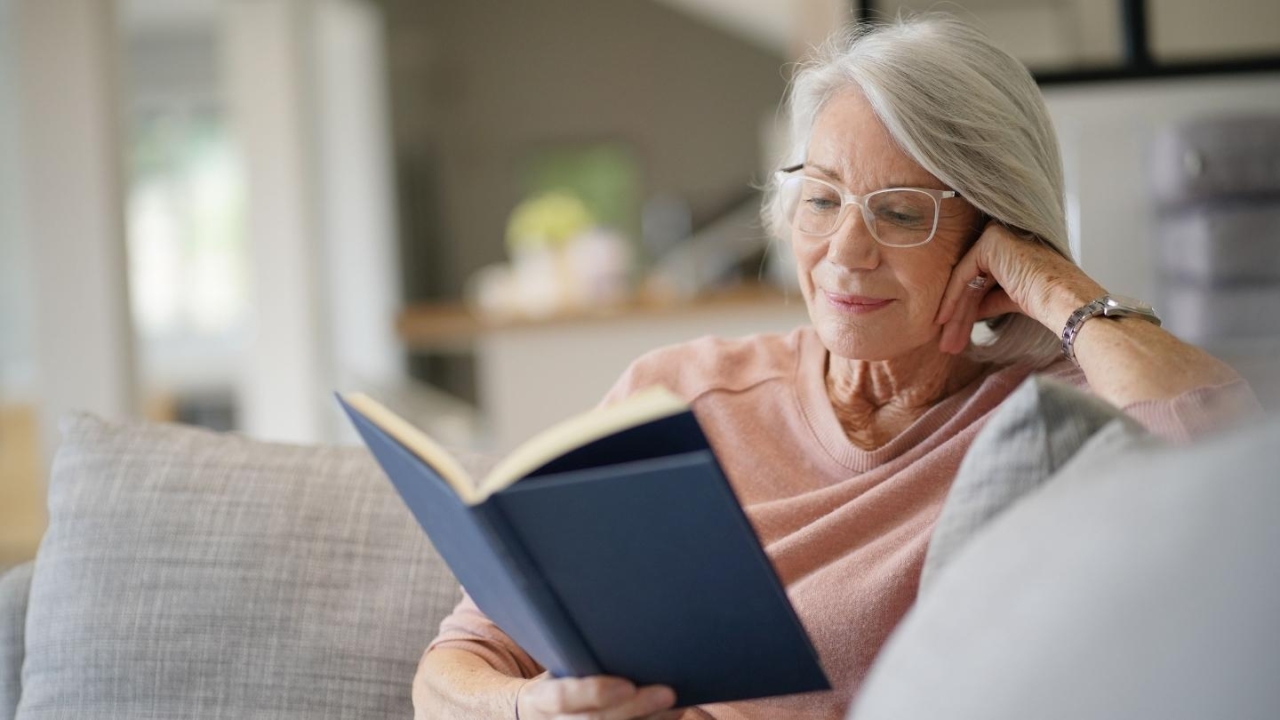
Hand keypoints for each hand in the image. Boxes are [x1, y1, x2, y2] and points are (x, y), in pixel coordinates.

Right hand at [517, 673, 680, 719]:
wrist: (536, 717)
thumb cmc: (554, 682)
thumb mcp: (554, 669)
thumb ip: (576, 660)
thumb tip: (620, 636)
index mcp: (539, 701)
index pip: (562, 698)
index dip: (594, 693)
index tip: (627, 686)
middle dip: (635, 708)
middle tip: (667, 693)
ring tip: (676, 706)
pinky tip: (671, 716)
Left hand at [933, 220, 1104, 353]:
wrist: (1066, 302)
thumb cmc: (1050, 304)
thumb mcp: (1011, 299)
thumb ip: (989, 299)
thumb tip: (968, 310)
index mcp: (1013, 249)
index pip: (981, 281)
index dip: (965, 311)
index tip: (953, 336)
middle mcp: (1005, 237)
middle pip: (972, 283)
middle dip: (958, 317)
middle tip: (947, 344)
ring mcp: (999, 236)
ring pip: (966, 281)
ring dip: (954, 314)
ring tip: (946, 343)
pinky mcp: (992, 241)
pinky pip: (964, 274)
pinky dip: (952, 298)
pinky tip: (944, 320)